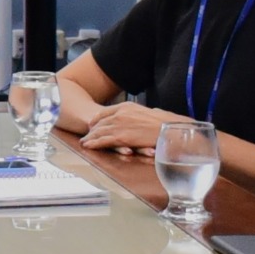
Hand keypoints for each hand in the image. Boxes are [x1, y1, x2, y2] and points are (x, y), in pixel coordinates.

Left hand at [77, 101, 193, 155]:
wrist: (170, 129)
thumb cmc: (166, 123)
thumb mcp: (153, 113)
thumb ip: (145, 115)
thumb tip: (150, 114)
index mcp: (128, 107)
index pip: (106, 111)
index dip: (97, 119)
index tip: (92, 123)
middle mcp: (121, 114)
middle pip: (100, 122)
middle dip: (92, 130)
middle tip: (85, 135)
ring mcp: (120, 125)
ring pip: (100, 132)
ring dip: (90, 138)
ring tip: (84, 143)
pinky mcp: (122, 137)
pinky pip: (104, 140)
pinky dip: (94, 143)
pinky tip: (89, 146)